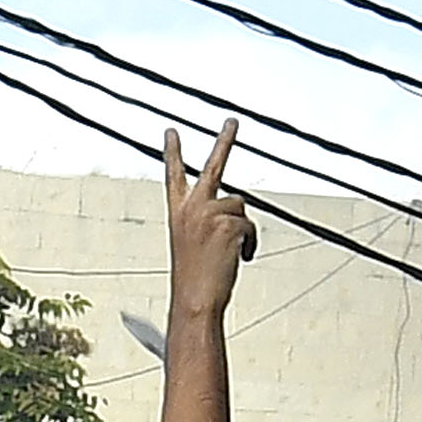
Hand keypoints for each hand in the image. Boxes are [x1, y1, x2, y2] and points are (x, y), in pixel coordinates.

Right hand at [159, 117, 256, 318]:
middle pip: (214, 166)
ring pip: (240, 207)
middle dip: (225, 140)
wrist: (195, 300)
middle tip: (233, 120)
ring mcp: (210, 214)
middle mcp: (192, 208)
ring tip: (229, 255)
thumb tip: (236, 215)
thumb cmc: (194, 280)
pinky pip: (249, 226)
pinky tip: (238, 259)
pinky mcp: (229, 223)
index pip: (174, 176)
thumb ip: (208, 222)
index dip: (173, 153)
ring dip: (241, 230)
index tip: (171, 132)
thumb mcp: (193, 245)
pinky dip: (249, 243)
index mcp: (178, 213)